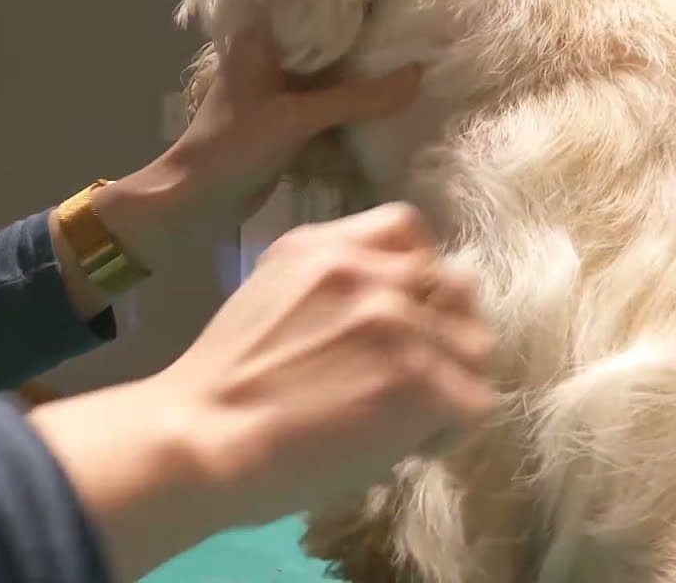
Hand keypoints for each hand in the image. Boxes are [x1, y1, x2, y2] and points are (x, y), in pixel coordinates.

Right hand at [30, 203, 497, 577]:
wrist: (200, 437)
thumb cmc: (218, 386)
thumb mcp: (267, 295)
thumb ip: (327, 286)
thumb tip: (385, 310)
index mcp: (324, 245)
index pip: (409, 230)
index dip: (417, 275)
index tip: (401, 314)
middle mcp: (369, 270)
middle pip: (456, 288)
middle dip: (441, 332)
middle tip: (408, 376)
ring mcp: (399, 323)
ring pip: (475, 348)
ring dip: (450, 383)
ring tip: (405, 418)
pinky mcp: (419, 381)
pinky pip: (475, 402)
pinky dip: (446, 431)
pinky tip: (403, 447)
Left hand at [93, 20, 420, 272]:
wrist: (199, 199)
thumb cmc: (235, 143)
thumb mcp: (297, 117)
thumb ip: (357, 98)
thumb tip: (418, 75)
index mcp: (259, 37)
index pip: (310, 2)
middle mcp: (269, 56)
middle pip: (327, 41)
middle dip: (365, 43)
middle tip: (418, 31)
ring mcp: (279, 91)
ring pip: (330, 76)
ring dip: (361, 79)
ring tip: (414, 61)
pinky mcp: (287, 122)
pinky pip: (326, 107)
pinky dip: (350, 108)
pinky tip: (389, 101)